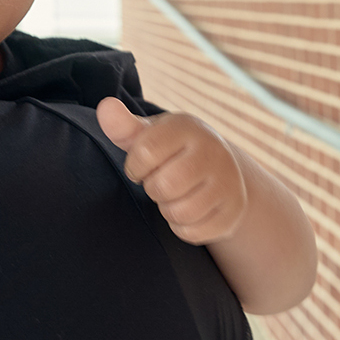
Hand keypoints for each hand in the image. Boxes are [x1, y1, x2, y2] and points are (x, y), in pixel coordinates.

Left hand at [95, 96, 247, 245]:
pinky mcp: (234, 211)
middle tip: (161, 181)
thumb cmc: (173, 150)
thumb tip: (105, 107)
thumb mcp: (148, 135)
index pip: (145, 152)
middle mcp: (213, 151)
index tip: (142, 165)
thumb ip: (123, 126)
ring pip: (180, 212)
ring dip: (167, 209)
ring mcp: (228, 182)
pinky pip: (194, 232)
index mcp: (187, 128)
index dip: (135, 166)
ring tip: (174, 195)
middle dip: (153, 188)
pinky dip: (182, 228)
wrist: (221, 169)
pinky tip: (189, 211)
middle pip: (163, 186)